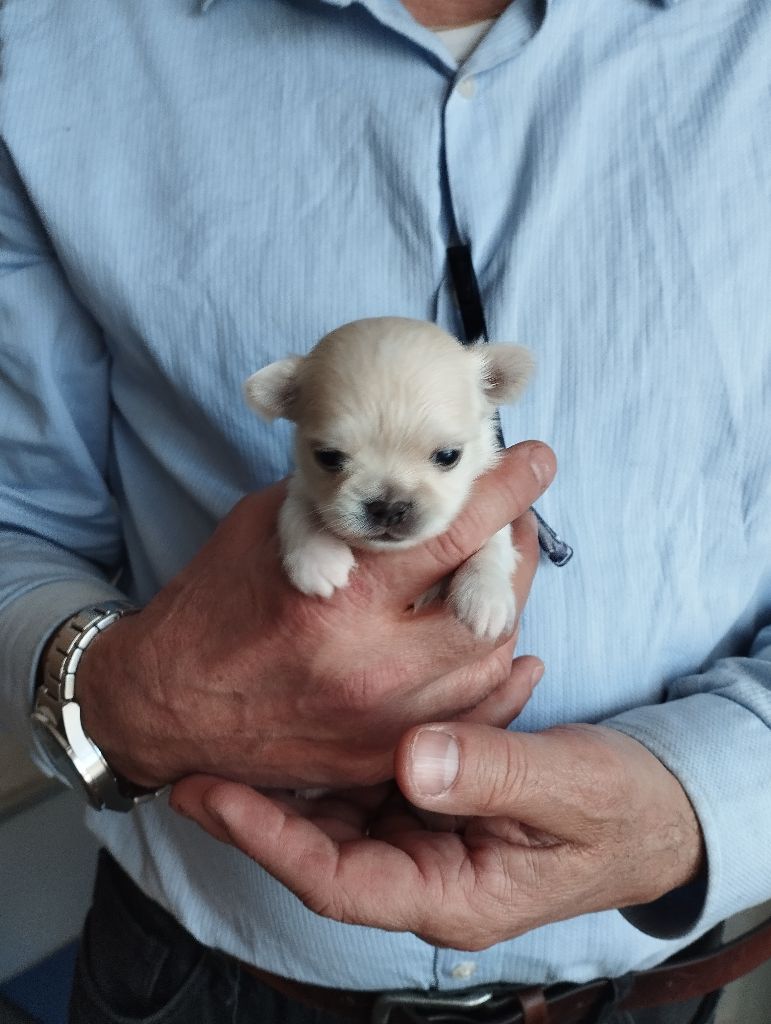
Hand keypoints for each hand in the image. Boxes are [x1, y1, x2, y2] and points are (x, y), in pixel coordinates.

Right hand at [76, 442, 554, 789]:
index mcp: (341, 600)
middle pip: (491, 605)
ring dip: (505, 609)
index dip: (506, 491)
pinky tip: (493, 640)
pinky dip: (494, 675)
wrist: (165, 706)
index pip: (452, 534)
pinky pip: (470, 717)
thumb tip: (408, 479)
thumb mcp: (267, 526)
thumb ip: (344, 503)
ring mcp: (383, 725)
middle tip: (518, 523)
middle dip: (518, 553)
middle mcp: (372, 669)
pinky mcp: (383, 759)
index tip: (536, 462)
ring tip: (498, 575)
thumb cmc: (213, 602)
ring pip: (491, 663)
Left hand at [171, 723, 704, 949]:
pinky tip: (317, 710)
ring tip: (237, 727)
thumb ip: (495, 775)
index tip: (208, 793)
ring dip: (295, 769)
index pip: (337, 879)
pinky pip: (374, 779)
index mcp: (450, 892)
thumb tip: (412, 760)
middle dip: (258, 804)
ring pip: (341, 809)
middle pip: (321, 846)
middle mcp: (425, 871)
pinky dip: (344, 745)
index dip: (268, 837)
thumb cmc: (621, 811)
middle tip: (196, 753)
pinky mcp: (435, 800)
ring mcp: (427, 836)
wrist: (657, 809)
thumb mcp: (569, 790)